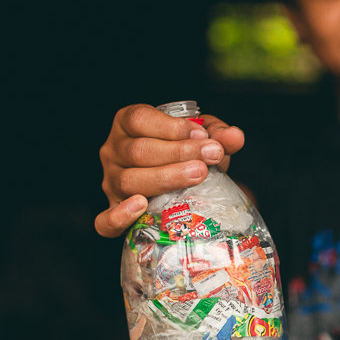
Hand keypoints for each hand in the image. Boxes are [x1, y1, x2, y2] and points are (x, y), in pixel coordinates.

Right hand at [95, 104, 244, 237]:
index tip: (202, 135)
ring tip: (198, 175)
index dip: (171, 127)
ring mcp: (111, 183)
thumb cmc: (185, 153)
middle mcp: (113, 152)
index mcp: (128, 125)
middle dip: (179, 153)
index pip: (139, 120)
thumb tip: (234, 137)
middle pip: (138, 151)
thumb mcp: (201, 137)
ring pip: (130, 181)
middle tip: (212, 155)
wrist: (179, 181)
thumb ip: (217, 133)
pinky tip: (142, 206)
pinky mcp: (114, 212)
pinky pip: (105, 220)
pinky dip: (120, 215)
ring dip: (167, 178)